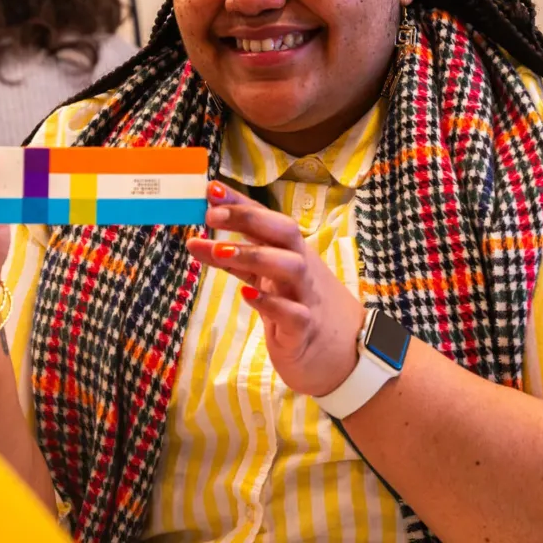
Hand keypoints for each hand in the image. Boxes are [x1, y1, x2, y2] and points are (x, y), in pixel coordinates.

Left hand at [185, 183, 366, 397]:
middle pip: (284, 232)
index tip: (210, 188)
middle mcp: (301, 267)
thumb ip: (234, 261)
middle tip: (211, 215)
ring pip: (289, 267)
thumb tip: (197, 242)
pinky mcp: (306, 329)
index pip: (266, 219)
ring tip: (219, 252)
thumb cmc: (299, 307)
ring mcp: (306, 296)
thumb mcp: (265, 280)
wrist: (345, 354)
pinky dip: (271, 303)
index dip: (239, 202)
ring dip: (254, 255)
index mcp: (291, 251)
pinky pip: (293, 313)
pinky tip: (247, 296)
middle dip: (249, 218)